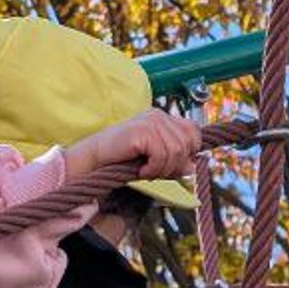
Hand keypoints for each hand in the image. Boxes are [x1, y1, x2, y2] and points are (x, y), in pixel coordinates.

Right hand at [66, 106, 201, 184]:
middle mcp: (159, 115)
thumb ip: (174, 160)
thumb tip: (192, 167)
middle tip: (157, 171)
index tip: (173, 166)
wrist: (95, 160)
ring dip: (163, 169)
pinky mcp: (142, 130)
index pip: (193, 131)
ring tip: (147, 171)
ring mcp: (151, 121)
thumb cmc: (123, 160)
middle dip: (176, 164)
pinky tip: (141, 170)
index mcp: (163, 118)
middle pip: (188, 143)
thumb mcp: (155, 160)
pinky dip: (153, 169)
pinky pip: (162, 154)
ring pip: (176, 151)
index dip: (189, 152)